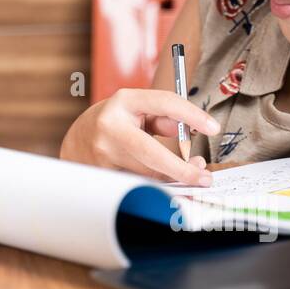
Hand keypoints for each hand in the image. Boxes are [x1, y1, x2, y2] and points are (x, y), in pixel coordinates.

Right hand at [60, 88, 220, 184]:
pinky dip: (155, 187)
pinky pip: (138, 185)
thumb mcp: (137, 109)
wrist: (76, 140)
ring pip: (147, 175)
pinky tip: (163, 183)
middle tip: (204, 176)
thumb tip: (190, 131)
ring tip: (186, 175)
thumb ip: (163, 117)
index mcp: (124, 102)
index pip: (164, 103)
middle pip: (153, 153)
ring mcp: (104, 154)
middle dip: (182, 169)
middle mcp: (111, 127)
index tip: (214, 127)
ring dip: (172, 178)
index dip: (192, 115)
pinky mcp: (102, 175)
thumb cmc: (114, 122)